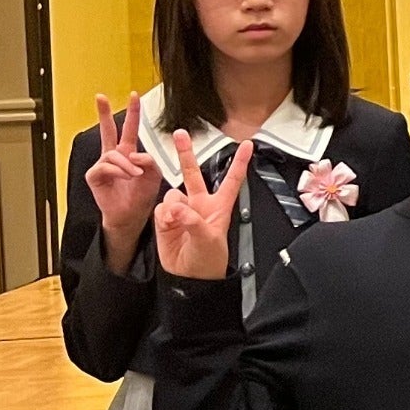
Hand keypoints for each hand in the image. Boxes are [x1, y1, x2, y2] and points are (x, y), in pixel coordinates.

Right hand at [87, 94, 168, 269]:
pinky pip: (106, 167)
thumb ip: (150, 161)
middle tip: (100, 96)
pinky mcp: (95, 176)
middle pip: (108, 131)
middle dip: (104, 113)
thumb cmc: (143, 196)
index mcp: (129, 153)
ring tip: (135, 174)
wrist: (132, 216)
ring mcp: (104, 166)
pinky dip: (118, 170)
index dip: (133, 113)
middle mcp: (115, 156)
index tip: (134, 95)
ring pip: (112, 153)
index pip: (130, 129)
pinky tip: (126, 176)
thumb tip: (135, 154)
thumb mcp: (155, 175)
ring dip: (126, 163)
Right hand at [149, 130, 249, 284]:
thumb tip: (177, 207)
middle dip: (185, 153)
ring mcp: (182, 210)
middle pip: (193, 174)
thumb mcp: (208, 240)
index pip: (232, 180)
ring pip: (172, 195)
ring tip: (177, 224)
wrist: (189, 275)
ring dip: (172, 207)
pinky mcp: (166, 218)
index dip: (240, 162)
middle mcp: (200, 203)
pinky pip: (160, 209)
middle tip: (180, 133)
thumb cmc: (208, 259)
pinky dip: (163, 217)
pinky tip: (168, 227)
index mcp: (219, 206)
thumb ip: (193, 221)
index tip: (249, 144)